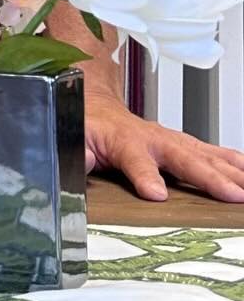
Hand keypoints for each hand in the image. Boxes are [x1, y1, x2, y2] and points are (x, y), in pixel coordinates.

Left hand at [85, 91, 243, 202]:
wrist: (98, 106)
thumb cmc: (88, 126)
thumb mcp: (74, 140)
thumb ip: (77, 154)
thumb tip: (82, 161)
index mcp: (123, 140)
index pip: (136, 160)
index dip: (146, 176)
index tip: (157, 194)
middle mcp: (153, 138)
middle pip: (185, 158)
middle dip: (211, 177)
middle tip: (234, 194)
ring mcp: (171, 140)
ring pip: (206, 155)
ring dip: (232, 171)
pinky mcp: (183, 144)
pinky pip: (213, 152)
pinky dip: (235, 161)